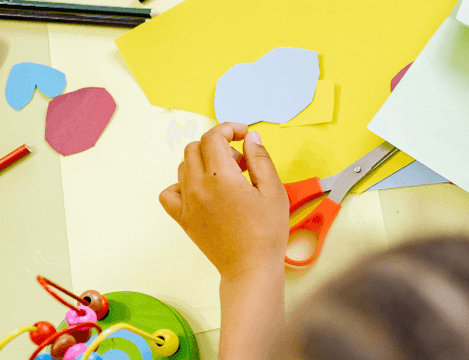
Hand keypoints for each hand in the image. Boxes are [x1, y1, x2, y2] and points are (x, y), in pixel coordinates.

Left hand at [159, 123, 288, 278]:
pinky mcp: (182, 218)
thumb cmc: (267, 232)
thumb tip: (250, 137)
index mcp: (220, 176)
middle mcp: (198, 186)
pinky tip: (202, 191)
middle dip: (218, 145)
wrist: (250, 267)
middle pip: (196, 147)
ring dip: (203, 162)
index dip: (229, 129)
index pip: (213, 136)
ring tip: (226, 178)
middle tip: (240, 162)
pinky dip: (182, 184)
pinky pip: (169, 192)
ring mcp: (187, 203)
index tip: (243, 135)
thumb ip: (260, 159)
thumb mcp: (274, 190)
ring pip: (183, 166)